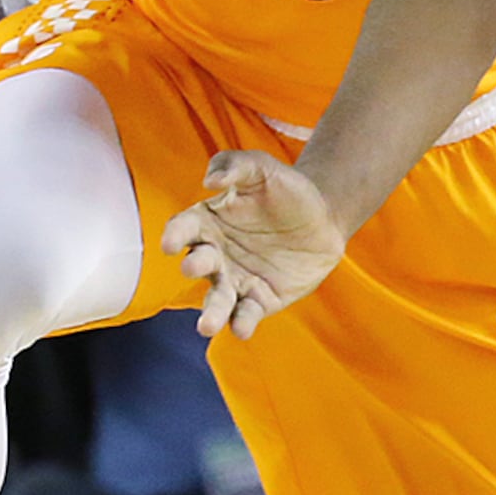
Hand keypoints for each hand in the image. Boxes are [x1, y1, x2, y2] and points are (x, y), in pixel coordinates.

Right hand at [160, 150, 347, 338]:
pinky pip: (246, 314)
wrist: (325, 219)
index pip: (184, 228)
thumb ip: (236, 165)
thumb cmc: (287, 191)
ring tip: (206, 326)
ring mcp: (235, 280)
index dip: (175, 235)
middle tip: (195, 267)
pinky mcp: (259, 300)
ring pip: (217, 299)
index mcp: (207, 222)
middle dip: (194, 267)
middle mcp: (215, 255)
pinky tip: (242, 330)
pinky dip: (241, 323)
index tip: (170, 242)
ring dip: (210, 313)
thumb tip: (210, 181)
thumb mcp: (264, 168)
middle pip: (198, 265)